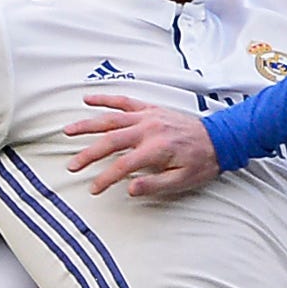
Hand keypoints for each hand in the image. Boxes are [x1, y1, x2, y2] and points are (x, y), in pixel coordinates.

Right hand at [61, 94, 222, 197]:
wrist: (219, 138)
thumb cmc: (201, 162)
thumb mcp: (182, 180)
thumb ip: (155, 184)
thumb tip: (129, 188)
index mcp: (156, 149)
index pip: (123, 165)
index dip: (106, 178)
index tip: (94, 188)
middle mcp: (148, 129)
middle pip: (110, 141)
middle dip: (88, 154)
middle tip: (72, 166)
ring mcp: (147, 116)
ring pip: (111, 118)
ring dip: (87, 124)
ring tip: (67, 131)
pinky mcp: (149, 109)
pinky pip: (123, 101)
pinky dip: (105, 99)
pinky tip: (87, 99)